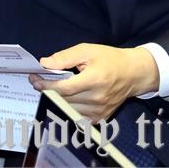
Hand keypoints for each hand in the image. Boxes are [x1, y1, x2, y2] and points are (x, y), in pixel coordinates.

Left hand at [29, 43, 158, 120]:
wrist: (134, 73)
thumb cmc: (110, 59)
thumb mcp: (87, 50)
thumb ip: (65, 57)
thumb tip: (45, 63)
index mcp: (94, 80)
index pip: (64, 88)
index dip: (46, 85)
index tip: (34, 78)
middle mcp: (97, 99)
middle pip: (63, 99)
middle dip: (47, 90)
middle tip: (38, 81)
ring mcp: (99, 111)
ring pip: (68, 109)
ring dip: (55, 99)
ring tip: (50, 88)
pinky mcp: (100, 118)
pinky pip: (77, 116)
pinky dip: (67, 108)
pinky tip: (63, 98)